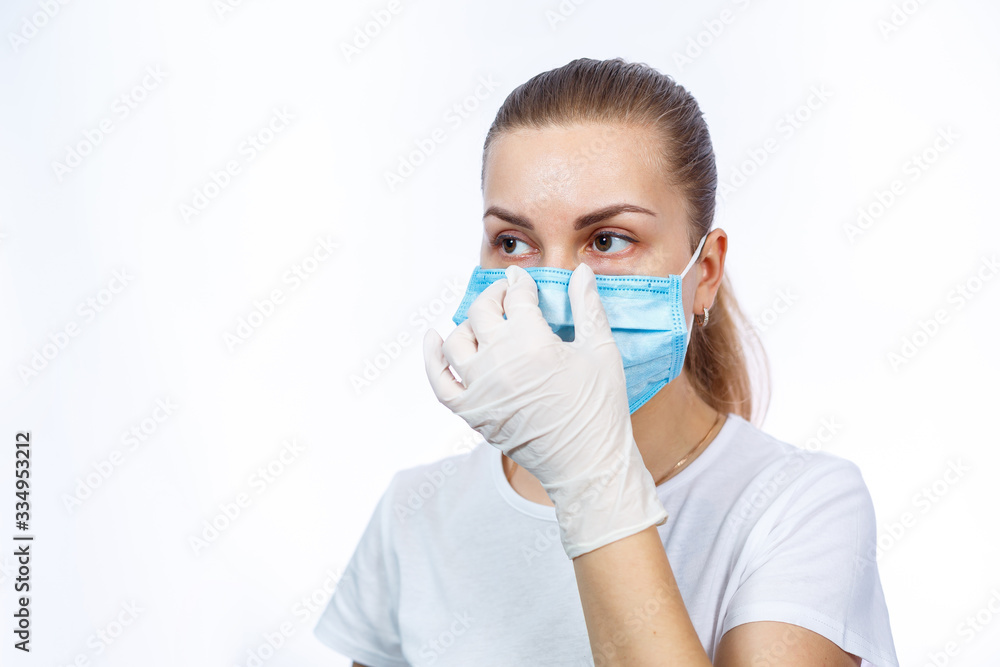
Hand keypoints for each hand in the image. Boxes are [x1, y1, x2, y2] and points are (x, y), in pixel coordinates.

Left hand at [422, 262, 666, 558]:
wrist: (586, 464)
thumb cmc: (599, 410)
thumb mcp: (601, 352)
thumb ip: (588, 308)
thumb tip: (580, 272)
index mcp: (533, 344)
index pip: (517, 298)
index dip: (520, 283)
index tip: (522, 279)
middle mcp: (499, 363)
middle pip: (482, 312)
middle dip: (494, 295)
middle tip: (506, 294)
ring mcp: (480, 389)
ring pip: (457, 341)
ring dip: (469, 323)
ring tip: (484, 321)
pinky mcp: (471, 413)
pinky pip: (439, 381)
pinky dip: (432, 358)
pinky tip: (434, 339)